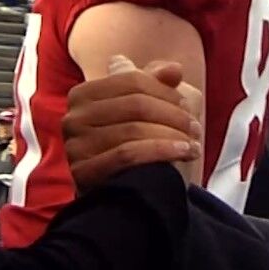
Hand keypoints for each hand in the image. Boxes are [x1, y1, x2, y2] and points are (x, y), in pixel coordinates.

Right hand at [62, 59, 202, 189]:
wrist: (125, 200)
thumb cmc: (136, 148)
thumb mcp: (148, 110)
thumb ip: (157, 83)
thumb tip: (174, 69)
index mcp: (84, 94)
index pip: (132, 80)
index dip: (167, 92)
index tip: (188, 107)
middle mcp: (73, 117)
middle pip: (135, 104)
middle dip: (173, 115)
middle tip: (195, 129)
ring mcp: (74, 145)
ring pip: (134, 129)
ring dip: (173, 135)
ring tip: (192, 145)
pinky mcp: (82, 172)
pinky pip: (128, 154)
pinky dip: (162, 151)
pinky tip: (184, 153)